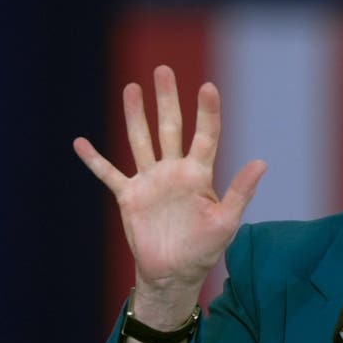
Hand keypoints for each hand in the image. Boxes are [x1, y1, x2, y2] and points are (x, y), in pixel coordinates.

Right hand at [74, 65, 265, 325]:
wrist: (175, 273)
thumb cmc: (205, 248)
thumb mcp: (227, 221)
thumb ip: (240, 191)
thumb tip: (262, 162)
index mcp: (199, 174)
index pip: (205, 136)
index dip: (207, 112)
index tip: (208, 87)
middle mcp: (174, 171)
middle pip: (169, 127)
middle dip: (166, 99)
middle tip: (163, 69)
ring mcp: (150, 181)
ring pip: (141, 141)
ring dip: (135, 115)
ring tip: (132, 87)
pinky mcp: (129, 197)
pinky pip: (109, 174)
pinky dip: (94, 160)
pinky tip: (80, 142)